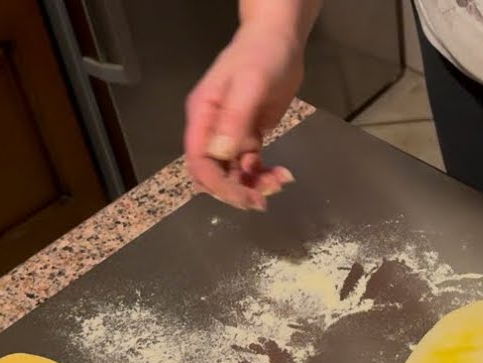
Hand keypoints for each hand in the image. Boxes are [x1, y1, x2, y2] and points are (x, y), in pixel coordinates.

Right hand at [184, 25, 300, 209]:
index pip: (199, 160)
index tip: (242, 196)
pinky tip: (283, 174)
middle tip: (262, 200)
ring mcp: (230, 134)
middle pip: (213, 172)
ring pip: (233, 172)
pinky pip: (251, 164)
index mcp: (202, 116)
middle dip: (235, 190)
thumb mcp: (249, 84)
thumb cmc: (260, 57)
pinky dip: (264, 173)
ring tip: (280, 182)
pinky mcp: (249, 136)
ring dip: (253, 184)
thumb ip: (234, 118)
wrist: (280, 42)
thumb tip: (221, 154)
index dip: (216, 184)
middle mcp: (211, 129)